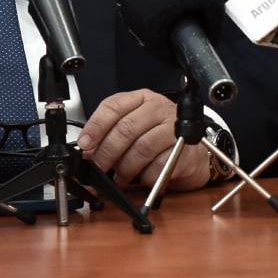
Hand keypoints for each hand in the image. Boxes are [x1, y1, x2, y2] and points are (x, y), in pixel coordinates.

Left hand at [76, 90, 209, 190]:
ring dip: (125, 167)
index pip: (114, 106)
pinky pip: (159, 165)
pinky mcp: (186, 148)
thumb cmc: (160, 139)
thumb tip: (87, 150)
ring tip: (119, 177)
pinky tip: (142, 178)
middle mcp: (159, 108)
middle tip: (98, 166)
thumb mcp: (135, 127)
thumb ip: (112, 133)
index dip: (95, 126)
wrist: (192, 153)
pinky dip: (146, 176)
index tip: (84, 145)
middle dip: (107, 152)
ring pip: (142, 147)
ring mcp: (175, 127)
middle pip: (126, 128)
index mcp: (142, 99)